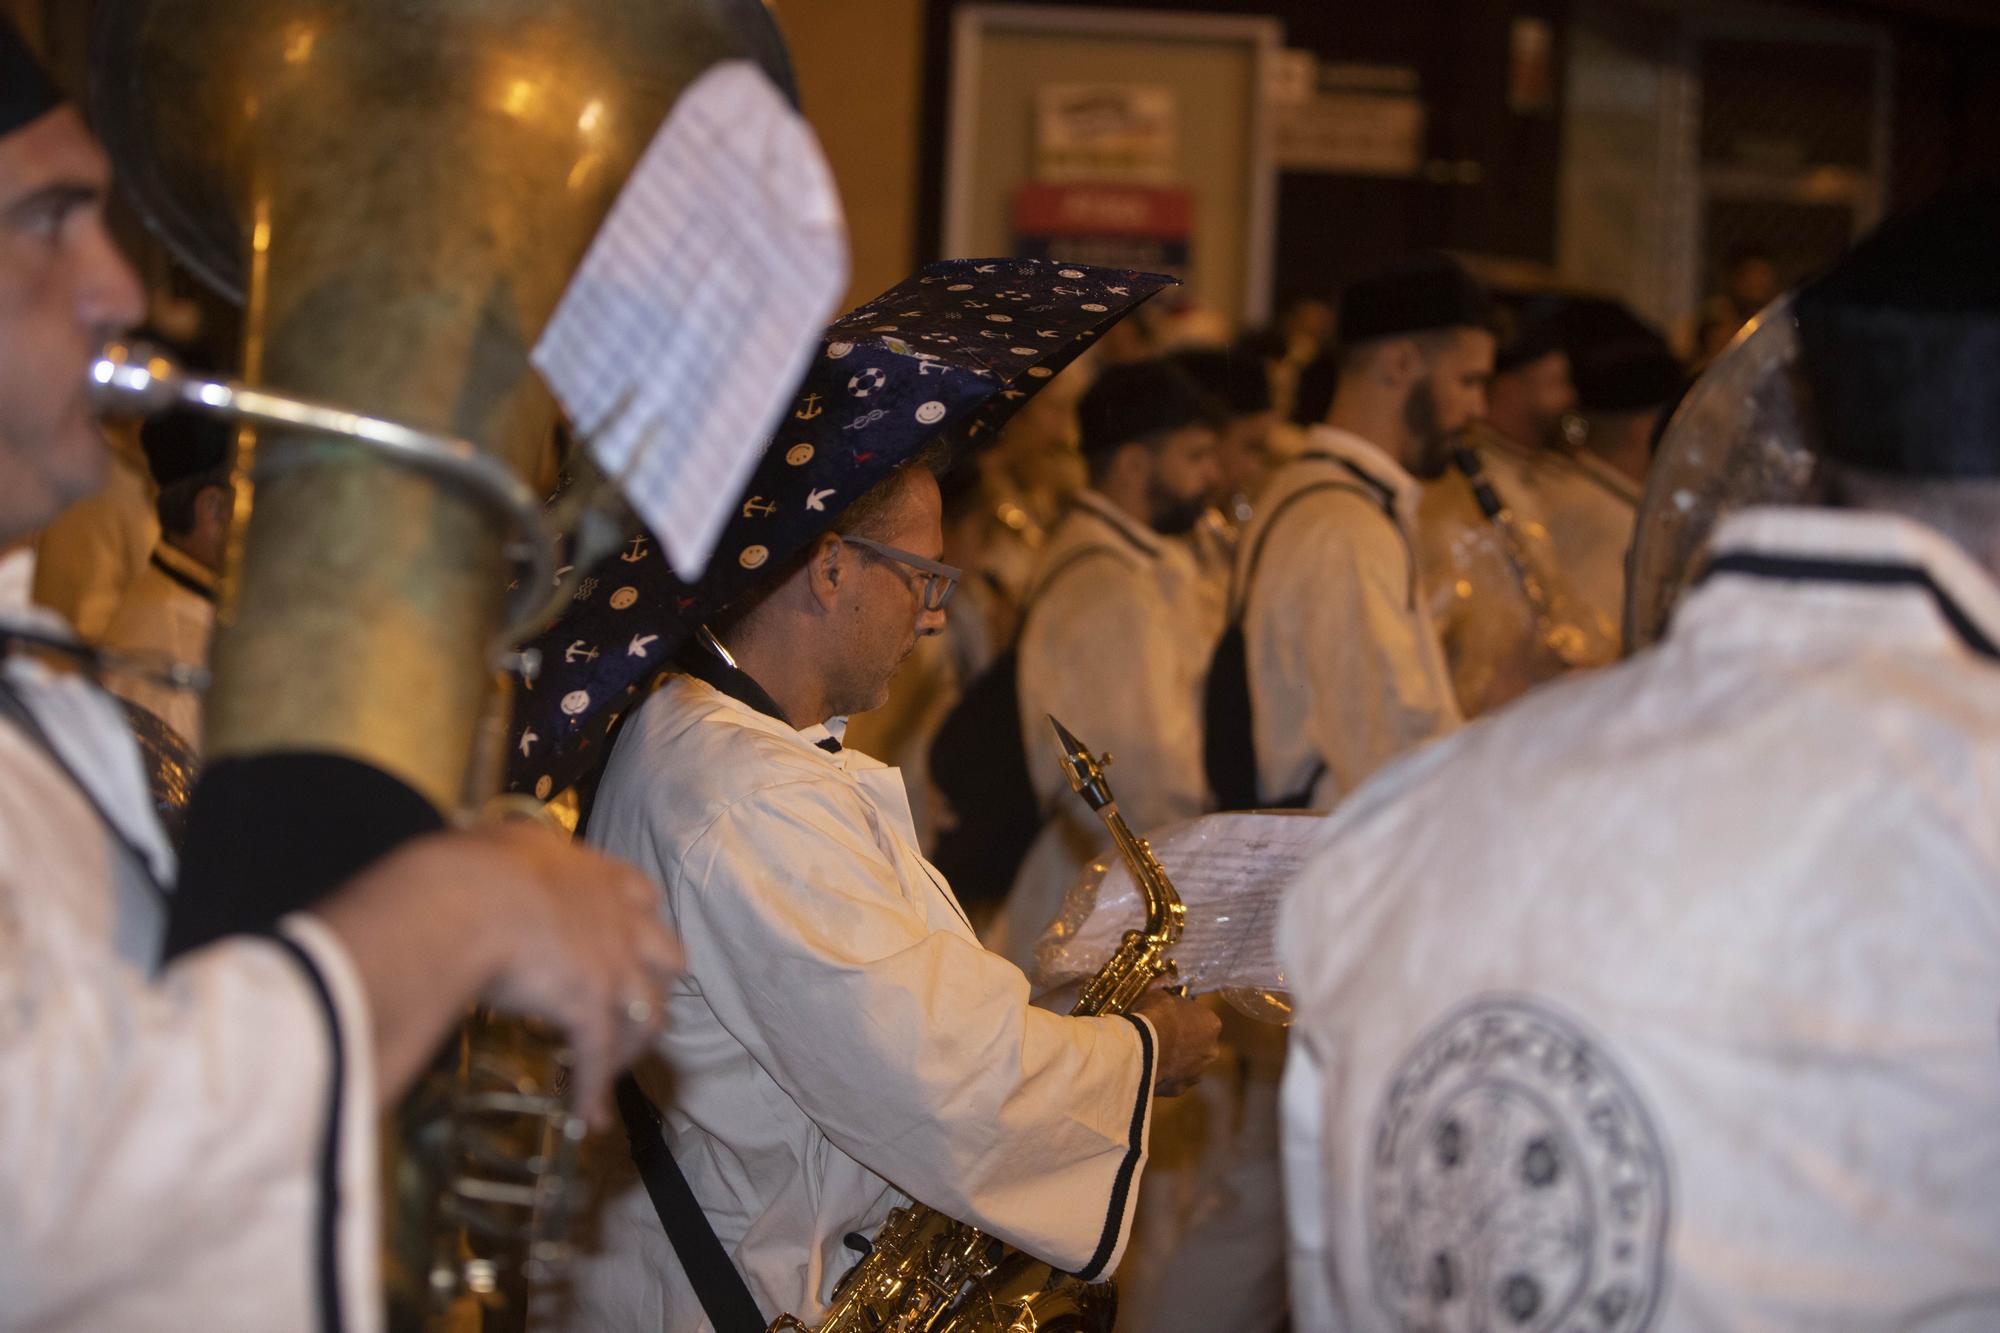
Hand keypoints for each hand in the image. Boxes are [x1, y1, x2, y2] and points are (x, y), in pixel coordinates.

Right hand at [319, 823, 679, 1127]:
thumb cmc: (468, 867)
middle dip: (655, 981)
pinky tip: (586, 1118)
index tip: (627, 940)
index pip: (641, 895)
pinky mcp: (592, 1009)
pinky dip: (594, 1092)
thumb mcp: (500, 844)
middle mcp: (619, 920)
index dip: (638, 921)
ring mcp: (613, 966)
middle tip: (629, 1005)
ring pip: (649, 1014)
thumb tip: (492, 849)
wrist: (464, 898)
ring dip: (634, 1044)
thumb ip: (512, 853)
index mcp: (597, 875)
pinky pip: (600, 1060)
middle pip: (668, 956)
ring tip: (613, 1068)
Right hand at [1131, 988, 1220, 1096]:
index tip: (1171, 1016)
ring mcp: (1197, 1072)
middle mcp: (1211, 1050)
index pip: (1202, 1018)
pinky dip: (1165, 1075)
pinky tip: (1150, 1067)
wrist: (1143, 1048)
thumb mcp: (1158, 995)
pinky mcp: (1181, 1089)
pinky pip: (1174, 1079)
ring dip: (1176, 1060)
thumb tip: (1161, 985)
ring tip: (1154, 1053)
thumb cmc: (1155, 1016)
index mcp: (1212, 1024)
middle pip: (1199, 1043)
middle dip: (1185, 1041)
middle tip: (1163, 1036)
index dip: (1185, 1016)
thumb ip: (1165, 994)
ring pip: (1188, 1064)